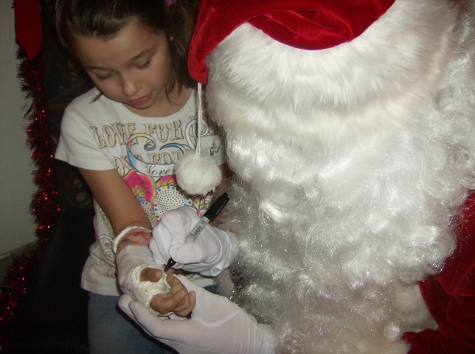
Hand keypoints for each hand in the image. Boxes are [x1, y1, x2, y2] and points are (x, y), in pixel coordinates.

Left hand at [118, 275, 276, 353]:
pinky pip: (170, 331)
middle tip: (123, 301)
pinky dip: (161, 320)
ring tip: (135, 303)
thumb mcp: (212, 304)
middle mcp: (180, 344)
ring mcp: (184, 347)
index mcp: (185, 336)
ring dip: (147, 317)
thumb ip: (192, 291)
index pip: (155, 326)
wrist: (250, 345)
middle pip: (153, 330)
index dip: (140, 314)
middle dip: (136, 315)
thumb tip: (175, 279)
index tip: (128, 301)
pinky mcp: (189, 345)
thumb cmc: (232, 325)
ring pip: (161, 331)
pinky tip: (159, 309)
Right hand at [141, 269, 195, 316]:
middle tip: (172, 278)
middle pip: (178, 306)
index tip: (182, 292)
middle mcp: (164, 308)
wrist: (144, 281)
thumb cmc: (143, 278)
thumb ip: (149, 274)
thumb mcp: (143, 273)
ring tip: (177, 282)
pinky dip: (191, 301)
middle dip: (180, 290)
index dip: (175, 300)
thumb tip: (158, 274)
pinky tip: (192, 293)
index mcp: (154, 303)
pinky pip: (186, 308)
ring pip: (184, 307)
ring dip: (185, 293)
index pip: (165, 307)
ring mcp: (171, 307)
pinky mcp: (177, 305)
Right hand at [150, 206, 237, 275]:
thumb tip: (175, 256)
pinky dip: (163, 259)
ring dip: (166, 256)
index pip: (171, 219)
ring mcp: (163, 230)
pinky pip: (154, 251)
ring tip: (181, 259)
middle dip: (168, 249)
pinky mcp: (158, 242)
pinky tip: (175, 260)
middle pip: (159, 231)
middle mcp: (170, 220)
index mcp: (184, 214)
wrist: (208, 253)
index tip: (180, 249)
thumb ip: (191, 252)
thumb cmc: (209, 247)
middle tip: (180, 258)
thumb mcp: (206, 250)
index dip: (174, 235)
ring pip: (154, 242)